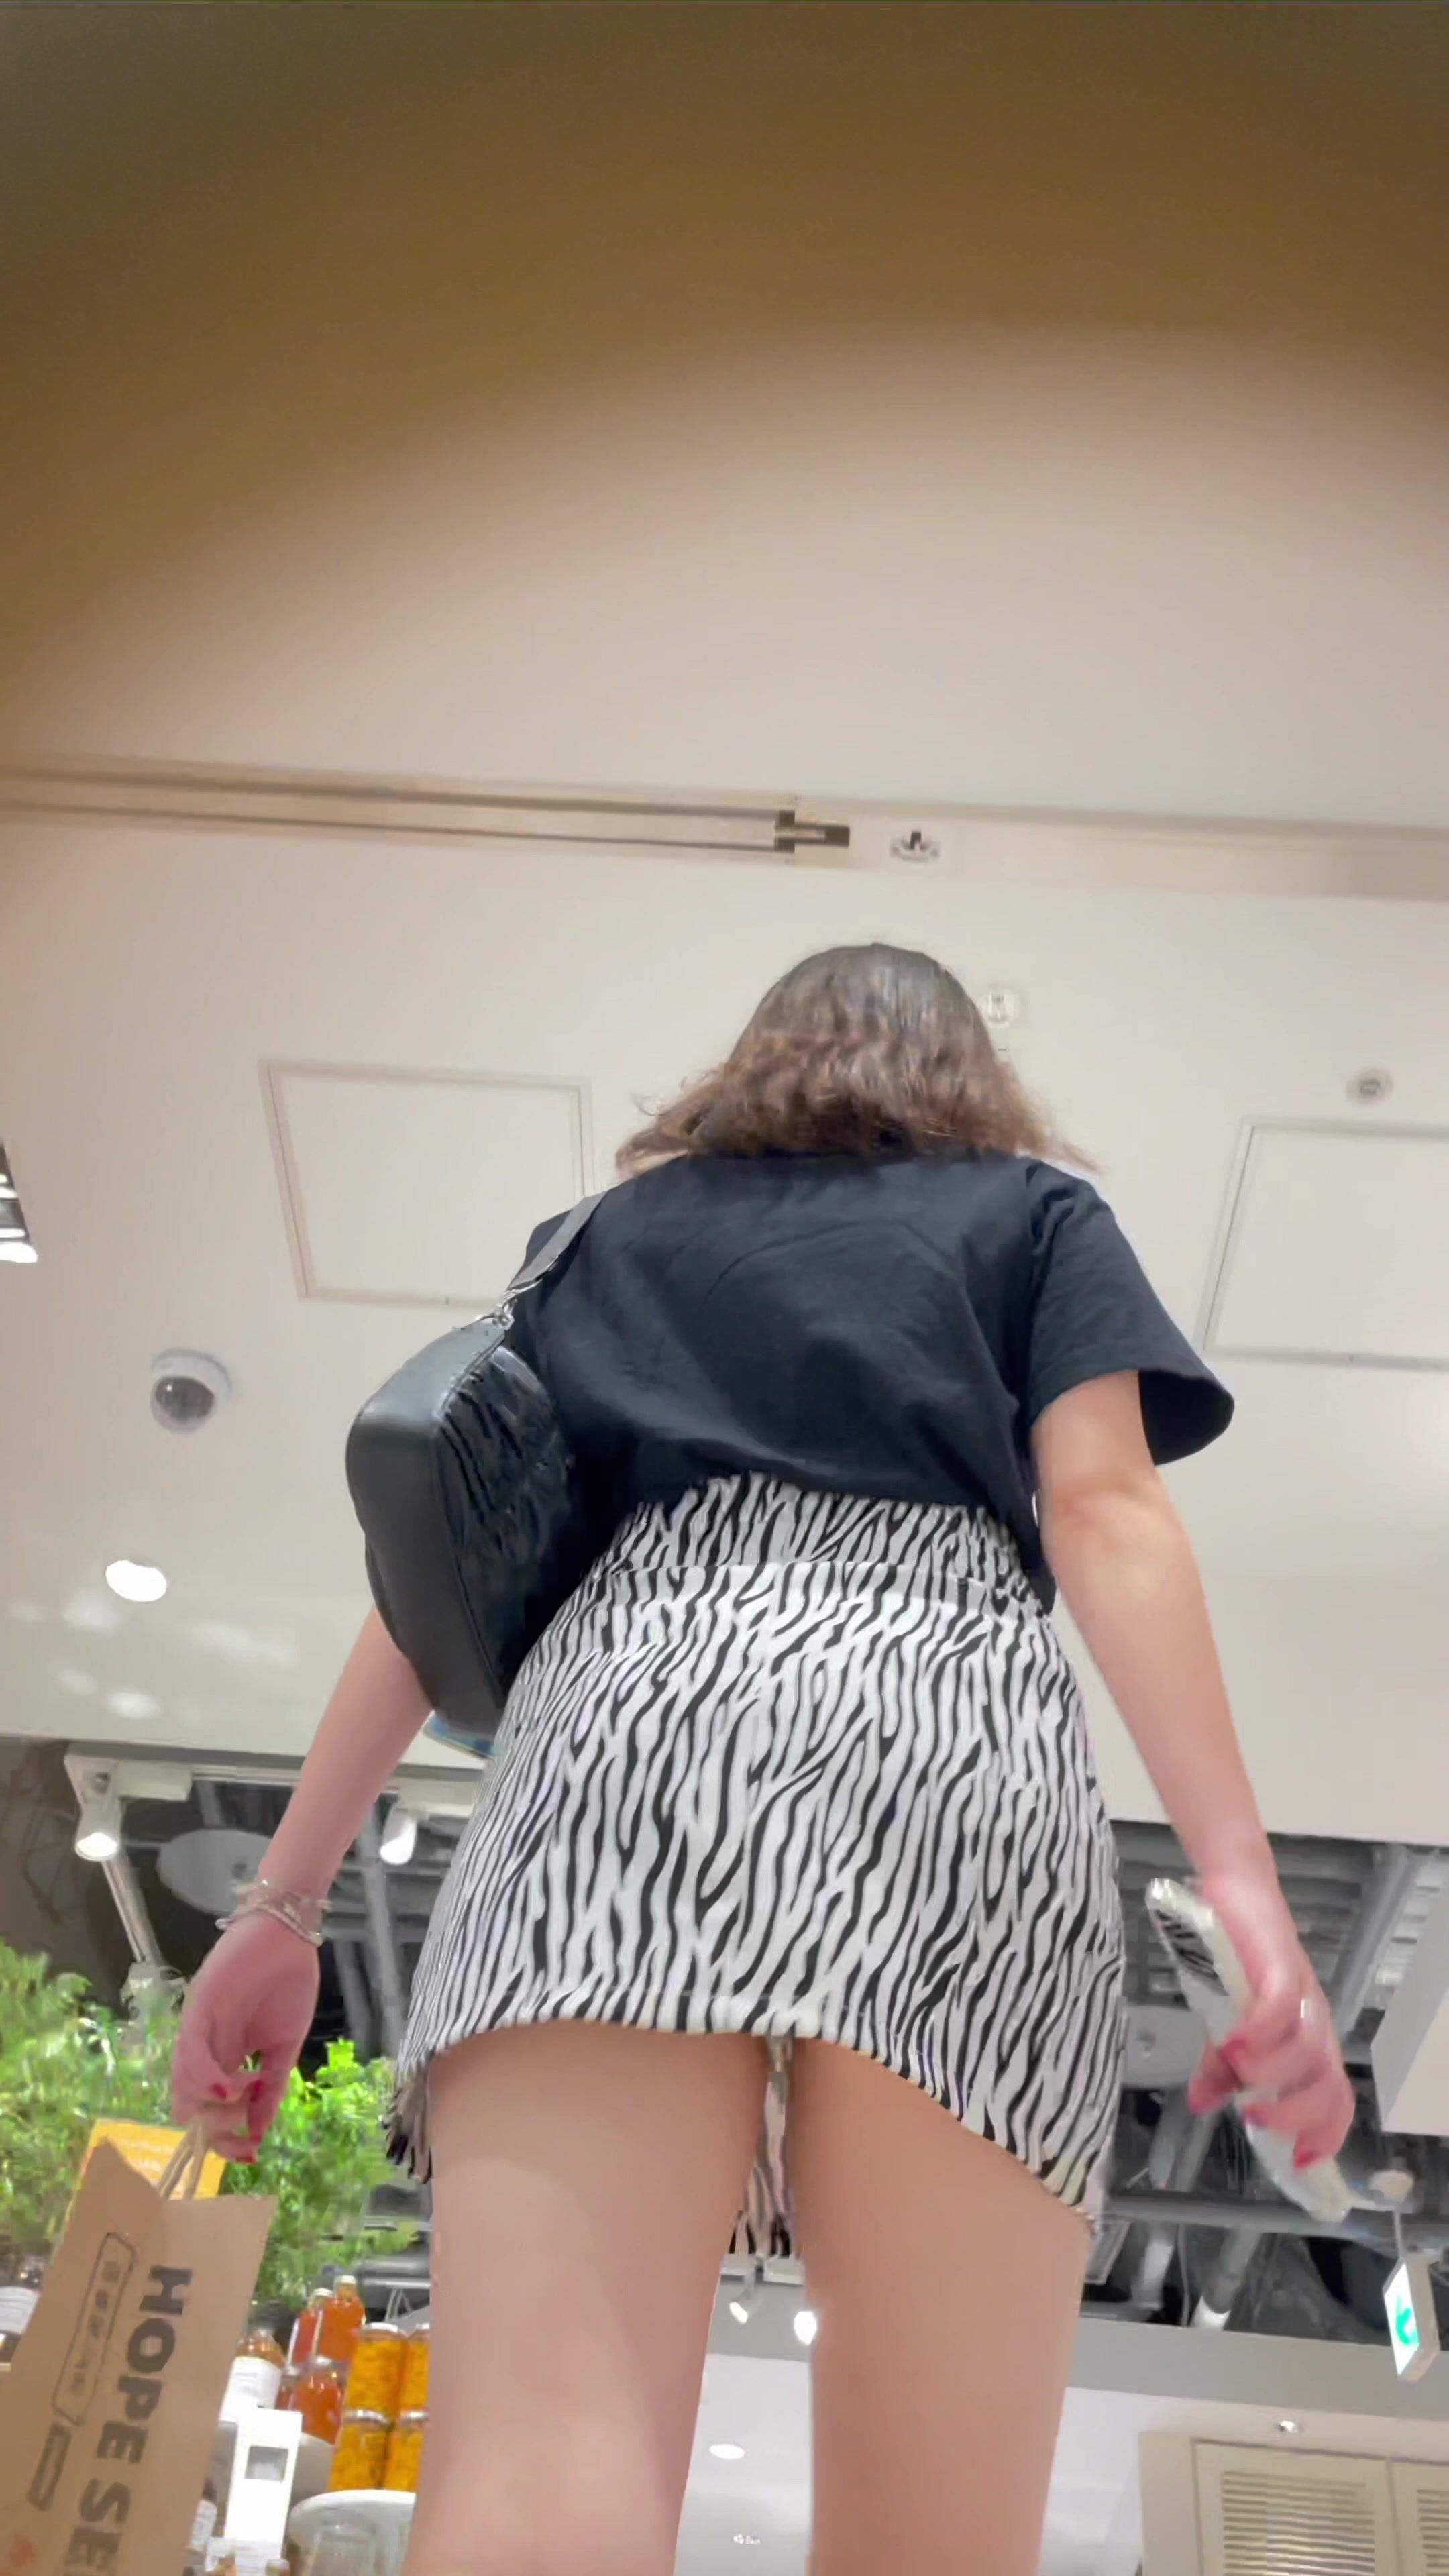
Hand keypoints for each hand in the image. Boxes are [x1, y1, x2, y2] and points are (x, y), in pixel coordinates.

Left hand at [172, 1911, 319, 2160]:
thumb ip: (272, 2087)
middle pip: (190, 2104)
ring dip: (209, 2109)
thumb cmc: (290, 1983)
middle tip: (241, 2141)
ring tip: (240, 2109)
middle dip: (213, 2132)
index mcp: (225, 2058)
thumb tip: (260, 2132)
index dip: (225, 2137)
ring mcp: (198, 2029)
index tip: (249, 2152)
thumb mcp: (285, 2046)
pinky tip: (229, 2090)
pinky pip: (190, 2053)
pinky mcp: (197, 2009)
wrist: (290, 1933)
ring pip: (183, 2084)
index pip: (211, 2109)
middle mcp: (205, 2048)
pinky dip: (205, 2078)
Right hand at [1187, 1863, 1354, 2167]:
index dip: (1325, 2137)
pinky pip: (1281, 2009)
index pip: (1336, 2101)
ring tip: (1236, 2074)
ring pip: (1307, 2052)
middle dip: (1297, 2115)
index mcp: (1309, 2042)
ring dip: (1272, 2075)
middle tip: (1255, 2120)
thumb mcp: (1225, 2022)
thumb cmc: (1235, 1956)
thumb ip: (1220, 2066)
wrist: (1235, 1888)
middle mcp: (1314, 2023)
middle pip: (1330, 2086)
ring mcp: (1302, 1995)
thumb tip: (1203, 2106)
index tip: (1298, 2164)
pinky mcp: (1281, 1964)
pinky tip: (1231, 2043)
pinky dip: (1259, 2034)